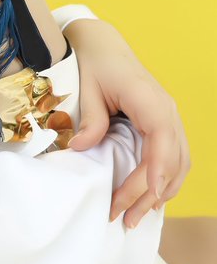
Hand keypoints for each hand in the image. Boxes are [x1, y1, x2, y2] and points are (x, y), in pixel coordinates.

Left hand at [64, 19, 190, 227]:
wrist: (103, 45)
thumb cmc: (95, 62)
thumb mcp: (87, 88)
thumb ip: (90, 119)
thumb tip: (83, 148)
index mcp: (151, 102)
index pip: (162, 143)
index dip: (156, 172)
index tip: (144, 198)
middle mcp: (167, 112)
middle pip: (171, 161)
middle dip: (150, 193)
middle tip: (124, 218)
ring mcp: (169, 119)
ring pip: (179, 164)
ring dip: (161, 192)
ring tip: (136, 216)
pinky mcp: (163, 125)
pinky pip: (174, 157)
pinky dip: (166, 180)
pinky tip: (150, 197)